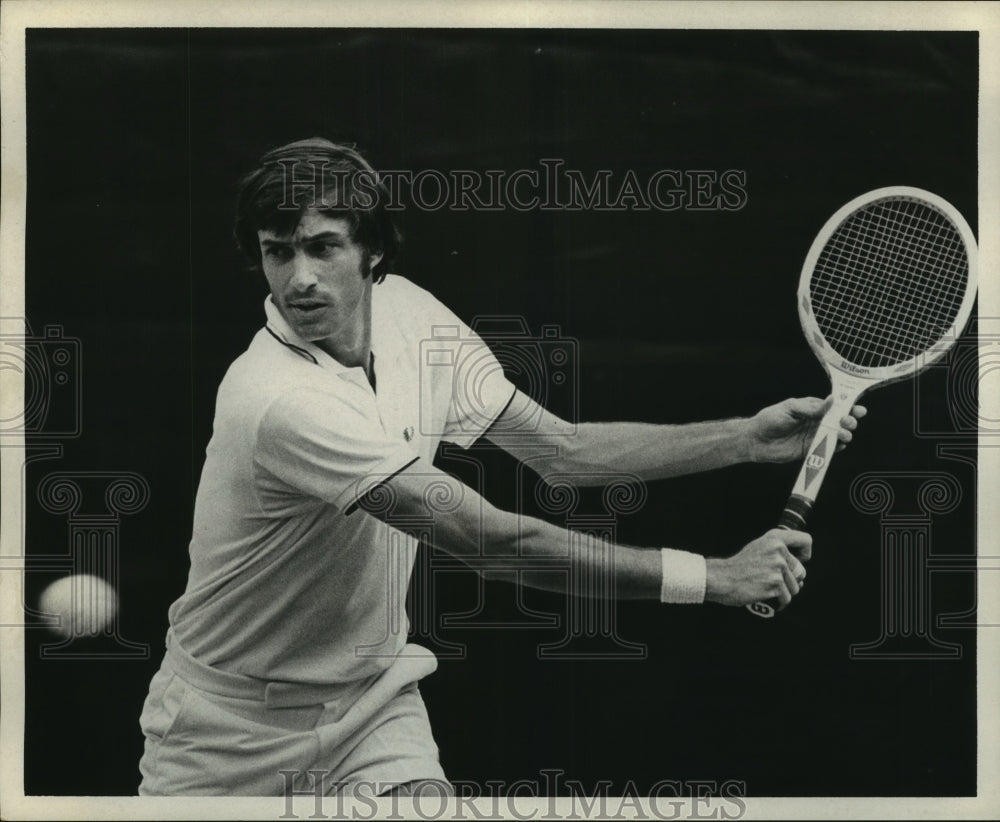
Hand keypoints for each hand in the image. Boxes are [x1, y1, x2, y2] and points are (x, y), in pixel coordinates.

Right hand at [705, 528, 810, 608]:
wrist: (721, 578)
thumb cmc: (739, 566)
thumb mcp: (758, 548)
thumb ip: (778, 553)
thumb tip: (802, 573)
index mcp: (775, 538)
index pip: (806, 541)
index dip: (805, 554)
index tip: (799, 561)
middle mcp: (778, 549)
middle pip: (801, 572)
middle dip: (790, 582)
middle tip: (771, 582)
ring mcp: (777, 566)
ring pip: (795, 587)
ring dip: (783, 593)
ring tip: (767, 589)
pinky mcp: (775, 583)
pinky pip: (787, 598)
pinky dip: (779, 603)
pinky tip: (766, 598)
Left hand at [745, 396, 866, 463]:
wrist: (755, 440)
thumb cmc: (769, 419)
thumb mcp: (790, 408)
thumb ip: (810, 407)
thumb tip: (831, 400)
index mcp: (812, 408)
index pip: (835, 406)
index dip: (848, 407)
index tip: (858, 409)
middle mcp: (816, 422)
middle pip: (839, 421)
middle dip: (848, 421)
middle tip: (847, 422)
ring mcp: (814, 436)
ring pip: (836, 435)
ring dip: (844, 434)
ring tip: (842, 434)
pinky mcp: (810, 450)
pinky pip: (827, 449)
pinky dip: (836, 448)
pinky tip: (839, 445)